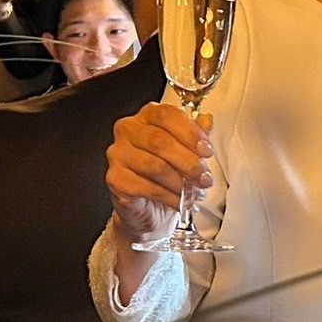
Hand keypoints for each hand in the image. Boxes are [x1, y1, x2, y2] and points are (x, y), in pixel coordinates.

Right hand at [106, 103, 213, 240]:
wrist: (150, 205)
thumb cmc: (170, 170)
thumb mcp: (189, 149)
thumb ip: (197, 134)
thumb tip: (207, 120)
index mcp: (147, 115)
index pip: (167, 115)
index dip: (190, 133)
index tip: (207, 152)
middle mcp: (128, 130)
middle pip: (160, 141)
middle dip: (188, 162)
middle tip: (205, 178)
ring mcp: (117, 154)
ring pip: (154, 166)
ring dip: (180, 182)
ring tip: (194, 192)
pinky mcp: (114, 179)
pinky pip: (145, 187)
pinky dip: (168, 196)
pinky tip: (179, 201)